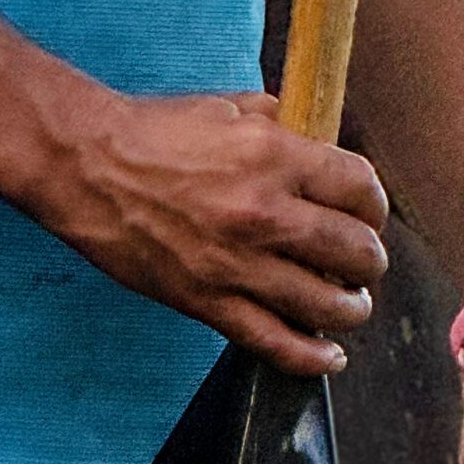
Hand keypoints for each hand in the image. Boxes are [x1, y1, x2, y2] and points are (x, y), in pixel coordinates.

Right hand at [36, 88, 389, 374]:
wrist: (89, 166)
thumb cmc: (156, 130)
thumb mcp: (229, 106)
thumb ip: (283, 124)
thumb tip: (323, 148)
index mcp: (275, 155)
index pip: (360, 190)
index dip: (374, 205)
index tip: (368, 214)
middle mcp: (266, 212)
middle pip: (356, 252)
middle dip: (369, 259)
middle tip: (362, 261)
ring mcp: (238, 264)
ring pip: (327, 304)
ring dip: (352, 308)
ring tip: (352, 304)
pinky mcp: (209, 303)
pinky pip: (276, 342)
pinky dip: (312, 356)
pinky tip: (329, 355)